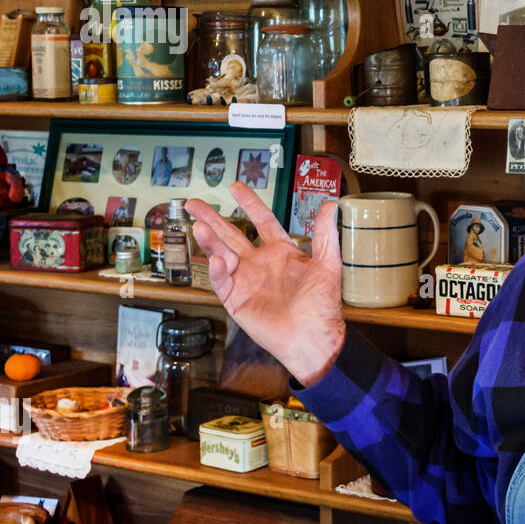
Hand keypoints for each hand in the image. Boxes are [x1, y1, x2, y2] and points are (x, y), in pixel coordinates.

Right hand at [187, 184, 344, 386]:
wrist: (313, 336)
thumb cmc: (323, 303)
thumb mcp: (327, 263)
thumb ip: (325, 233)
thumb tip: (332, 204)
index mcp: (281, 252)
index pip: (262, 221)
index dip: (249, 203)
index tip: (235, 187)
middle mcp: (260, 263)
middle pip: (232, 234)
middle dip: (212, 218)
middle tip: (193, 203)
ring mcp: (246, 280)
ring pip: (221, 254)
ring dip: (210, 240)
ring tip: (199, 225)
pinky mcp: (236, 299)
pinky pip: (221, 281)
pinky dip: (216, 270)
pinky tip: (215, 258)